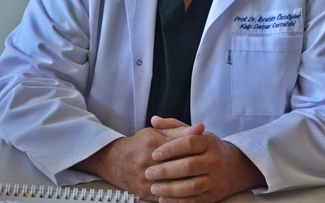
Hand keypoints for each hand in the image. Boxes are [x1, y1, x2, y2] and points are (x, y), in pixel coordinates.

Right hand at [74, 119, 203, 199]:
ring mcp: (146, 178)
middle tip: (209, 168)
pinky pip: (165, 196)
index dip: (196, 148)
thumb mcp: (157, 132)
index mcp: (152, 142)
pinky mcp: (144, 192)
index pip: (180, 145)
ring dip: (189, 183)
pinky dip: (179, 196)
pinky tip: (190, 193)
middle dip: (194, 167)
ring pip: (173, 183)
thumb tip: (201, 128)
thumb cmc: (140, 143)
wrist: (115, 161)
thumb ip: (180, 130)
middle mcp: (148, 160)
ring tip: (203, 181)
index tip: (208, 150)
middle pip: (178, 166)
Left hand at [146, 120, 265, 202]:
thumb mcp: (196, 134)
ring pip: (192, 186)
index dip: (170, 149)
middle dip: (166, 171)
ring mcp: (215, 179)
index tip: (154, 154)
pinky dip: (178, 201)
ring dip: (170, 189)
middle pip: (189, 166)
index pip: (188, 143)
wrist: (236, 167)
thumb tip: (154, 120)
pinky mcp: (214, 195)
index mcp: (208, 142)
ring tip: (153, 188)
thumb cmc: (208, 148)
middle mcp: (214, 160)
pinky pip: (195, 200)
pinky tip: (163, 199)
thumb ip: (174, 126)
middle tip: (149, 173)